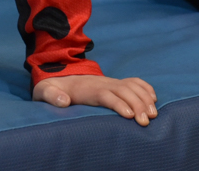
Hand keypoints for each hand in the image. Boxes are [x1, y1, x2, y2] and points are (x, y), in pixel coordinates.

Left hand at [33, 74, 157, 125]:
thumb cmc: (53, 89)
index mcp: (87, 88)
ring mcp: (111, 82)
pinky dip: (146, 88)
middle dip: (137, 105)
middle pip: (124, 91)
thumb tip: (63, 100)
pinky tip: (153, 99)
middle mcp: (103, 83)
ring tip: (153, 114)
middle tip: (145, 122)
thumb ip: (52, 96)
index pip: (106, 94)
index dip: (118, 104)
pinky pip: (135, 81)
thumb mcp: (44, 91)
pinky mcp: (116, 83)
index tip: (128, 115)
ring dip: (145, 99)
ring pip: (132, 87)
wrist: (59, 76)